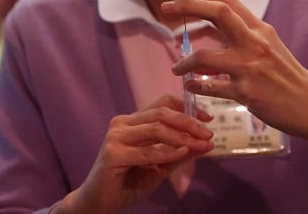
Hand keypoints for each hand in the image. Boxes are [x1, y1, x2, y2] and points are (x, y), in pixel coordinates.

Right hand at [56, 95, 213, 213]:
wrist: (99, 204)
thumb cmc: (128, 183)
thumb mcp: (161, 166)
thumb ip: (180, 153)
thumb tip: (207, 143)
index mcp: (133, 121)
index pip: (162, 103)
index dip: (187, 106)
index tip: (208, 118)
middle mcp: (122, 123)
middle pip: (161, 112)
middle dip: (189, 121)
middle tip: (208, 133)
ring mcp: (116, 136)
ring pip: (156, 128)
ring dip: (182, 136)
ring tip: (201, 145)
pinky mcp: (113, 153)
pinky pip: (147, 151)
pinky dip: (168, 152)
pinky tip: (183, 154)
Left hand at [161, 0, 307, 178]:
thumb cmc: (286, 75)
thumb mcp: (269, 46)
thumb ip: (243, 35)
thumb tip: (213, 26)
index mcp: (260, 29)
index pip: (228, 1)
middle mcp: (255, 42)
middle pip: (217, 13)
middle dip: (187, 6)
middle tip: (165, 7)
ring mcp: (249, 67)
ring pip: (204, 56)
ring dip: (184, 61)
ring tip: (177, 68)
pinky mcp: (246, 93)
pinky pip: (210, 87)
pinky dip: (196, 86)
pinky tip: (190, 86)